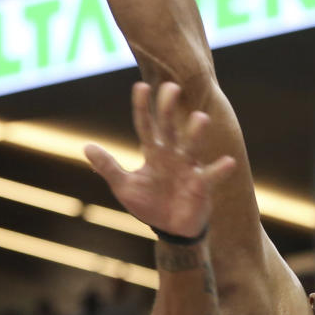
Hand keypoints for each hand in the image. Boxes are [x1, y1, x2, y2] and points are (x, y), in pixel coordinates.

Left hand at [85, 81, 235, 237]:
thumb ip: (108, 167)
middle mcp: (172, 154)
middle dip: (169, 109)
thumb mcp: (124, 186)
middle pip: (169, 128)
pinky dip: (219, 169)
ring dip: (196, 133)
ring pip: (191, 146)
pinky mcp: (201, 185)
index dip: (142, 108)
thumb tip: (86, 146)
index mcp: (154, 152)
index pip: (146, 126)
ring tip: (200, 118)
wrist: (170, 228)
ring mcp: (188, 167)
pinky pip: (211, 176)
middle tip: (171, 87)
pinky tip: (228, 162)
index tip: (140, 87)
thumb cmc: (149, 203)